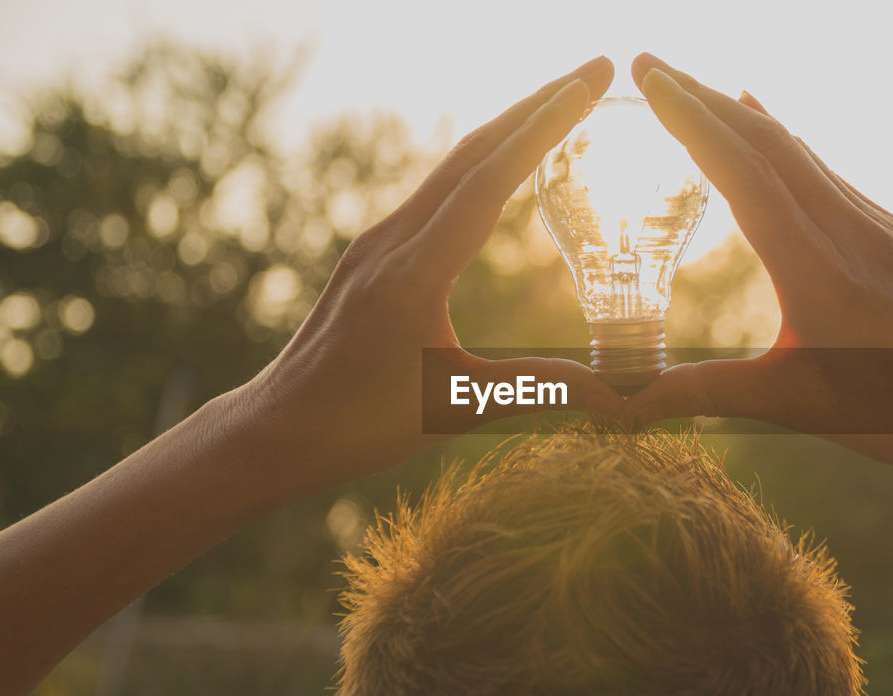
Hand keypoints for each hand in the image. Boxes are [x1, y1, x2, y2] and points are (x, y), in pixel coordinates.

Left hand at [238, 57, 623, 488]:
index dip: (543, 129)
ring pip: (451, 168)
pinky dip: (479, 165)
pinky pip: (435, 193)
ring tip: (560, 104)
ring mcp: (377, 243)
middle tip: (594, 72)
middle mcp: (391, 242)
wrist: (277, 428)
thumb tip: (615, 393)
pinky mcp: (371, 255)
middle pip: (472, 153)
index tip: (587, 86)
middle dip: (536, 105)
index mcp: (413, 272)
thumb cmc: (359, 426)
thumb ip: (535, 390)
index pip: (489, 180)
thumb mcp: (454, 410)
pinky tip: (500, 167)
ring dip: (507, 129)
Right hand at [624, 54, 892, 488]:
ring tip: (697, 92)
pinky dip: (788, 146)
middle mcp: (851, 231)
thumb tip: (623, 405)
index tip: (649, 78)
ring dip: (744, 116)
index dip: (692, 120)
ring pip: (803, 152)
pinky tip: (771, 134)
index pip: (743, 173)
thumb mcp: (789, 406)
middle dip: (704, 97)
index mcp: (817, 269)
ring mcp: (881, 226)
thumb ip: (703, 393)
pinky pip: (832, 174)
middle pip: (769, 142)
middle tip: (652, 66)